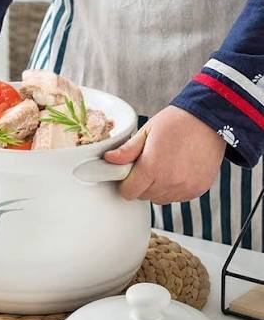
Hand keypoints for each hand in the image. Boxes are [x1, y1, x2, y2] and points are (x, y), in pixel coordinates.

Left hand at [104, 106, 225, 203]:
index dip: (125, 184)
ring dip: (157, 188)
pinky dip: (173, 188)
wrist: (211, 120)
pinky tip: (177, 170)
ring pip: (159, 199)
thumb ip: (127, 151)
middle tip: (148, 166)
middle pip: (143, 196)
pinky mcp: (197, 190)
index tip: (129, 174)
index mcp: (152, 167)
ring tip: (164, 166)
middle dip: (141, 185)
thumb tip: (108, 160)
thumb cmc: (176, 122)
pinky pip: (177, 197)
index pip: (128, 192)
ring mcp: (185, 188)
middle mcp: (169, 182)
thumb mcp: (147, 132)